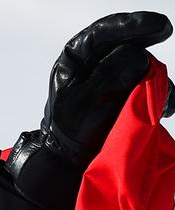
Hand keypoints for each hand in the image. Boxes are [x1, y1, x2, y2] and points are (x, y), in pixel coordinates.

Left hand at [7, 12, 172, 209]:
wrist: (74, 160)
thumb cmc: (70, 131)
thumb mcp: (86, 102)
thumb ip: (109, 76)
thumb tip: (138, 55)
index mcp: (76, 60)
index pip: (102, 33)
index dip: (129, 24)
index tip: (157, 26)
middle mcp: (96, 63)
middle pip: (126, 43)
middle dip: (145, 43)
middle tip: (165, 32)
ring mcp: (115, 76)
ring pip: (143, 64)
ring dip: (156, 78)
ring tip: (162, 99)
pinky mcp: (129, 91)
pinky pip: (151, 84)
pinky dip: (161, 93)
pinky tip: (165, 106)